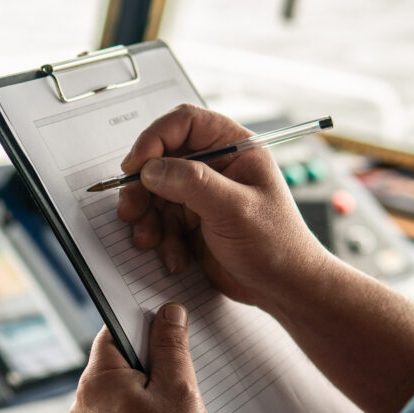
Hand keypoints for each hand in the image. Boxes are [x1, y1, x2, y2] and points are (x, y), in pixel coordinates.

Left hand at [69, 303, 214, 412]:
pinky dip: (142, 412)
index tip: (167, 325)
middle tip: (181, 374)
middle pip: (119, 360)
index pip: (115, 330)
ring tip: (176, 408)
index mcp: (97, 380)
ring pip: (122, 388)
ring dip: (149, 389)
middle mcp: (84, 401)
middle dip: (151, 361)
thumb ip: (172, 346)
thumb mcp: (179, 390)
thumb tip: (168, 314)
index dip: (144, 323)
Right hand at [118, 104, 328, 310]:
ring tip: (151, 241)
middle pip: (160, 159)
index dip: (154, 139)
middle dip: (142, 188)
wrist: (282, 289)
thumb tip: (151, 169)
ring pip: (154, 193)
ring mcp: (201, 194)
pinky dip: (159, 239)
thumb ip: (192, 183)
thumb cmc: (276, 244)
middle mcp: (215, 166)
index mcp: (234, 148)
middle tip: (131, 210)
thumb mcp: (235, 210)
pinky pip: (160, 221)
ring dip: (148, 218)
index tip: (136, 166)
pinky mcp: (192, 221)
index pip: (185, 123)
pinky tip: (175, 256)